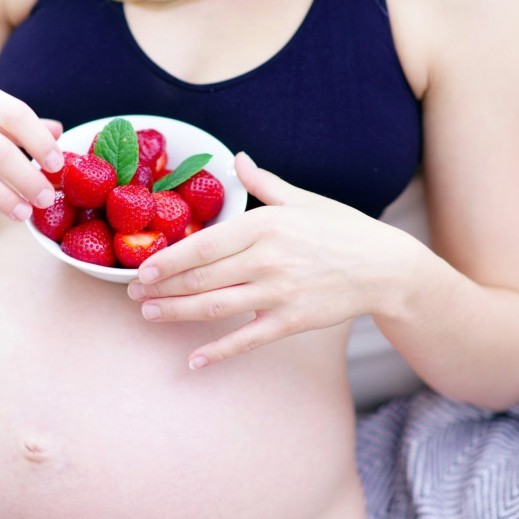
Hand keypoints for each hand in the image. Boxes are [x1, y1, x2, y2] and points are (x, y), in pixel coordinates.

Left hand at [127, 152, 413, 368]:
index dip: (167, 259)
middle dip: (161, 287)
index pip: (204, 245)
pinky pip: (246, 340)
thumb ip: (263, 184)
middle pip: (201, 277)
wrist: (385, 267)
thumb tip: (235, 158)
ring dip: (177, 313)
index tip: (141, 268)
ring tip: (149, 314)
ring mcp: (278, 293)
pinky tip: (193, 360)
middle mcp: (266, 259)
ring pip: (214, 307)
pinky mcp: (291, 321)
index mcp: (265, 225)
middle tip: (134, 293)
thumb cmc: (342, 229)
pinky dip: (218, 352)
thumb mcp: (303, 200)